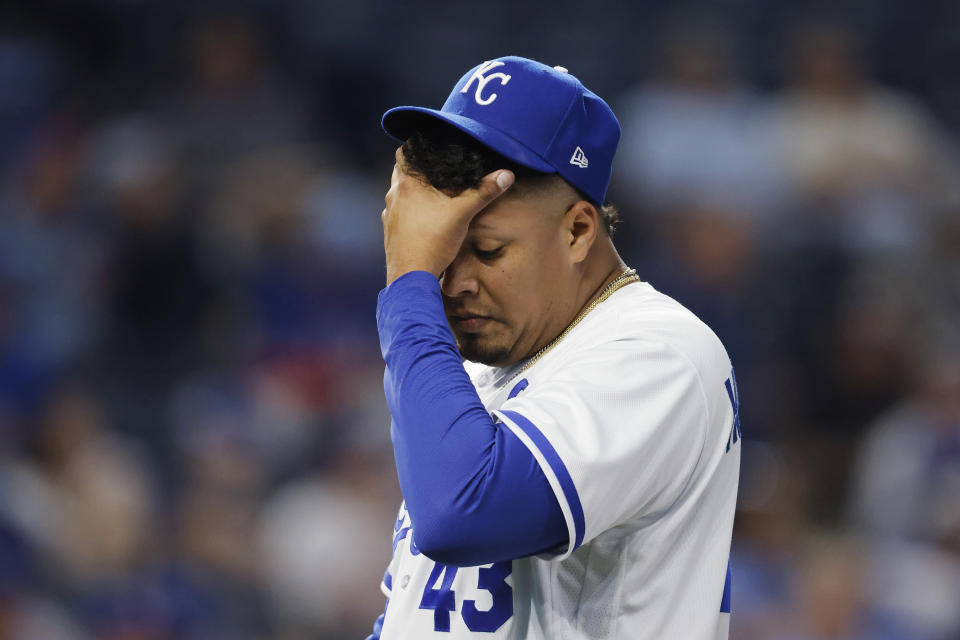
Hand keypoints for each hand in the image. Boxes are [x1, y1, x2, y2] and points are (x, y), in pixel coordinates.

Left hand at [382, 147, 514, 284]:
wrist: (411, 279)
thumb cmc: (432, 244)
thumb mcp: (462, 214)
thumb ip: (483, 192)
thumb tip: (506, 175)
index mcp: (407, 185)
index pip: (404, 153)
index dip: (416, 146)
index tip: (430, 145)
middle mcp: (394, 197)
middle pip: (403, 172)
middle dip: (420, 169)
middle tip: (438, 168)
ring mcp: (389, 215)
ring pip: (401, 194)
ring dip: (415, 190)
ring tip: (435, 191)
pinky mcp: (391, 232)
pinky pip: (400, 212)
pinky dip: (411, 209)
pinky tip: (426, 217)